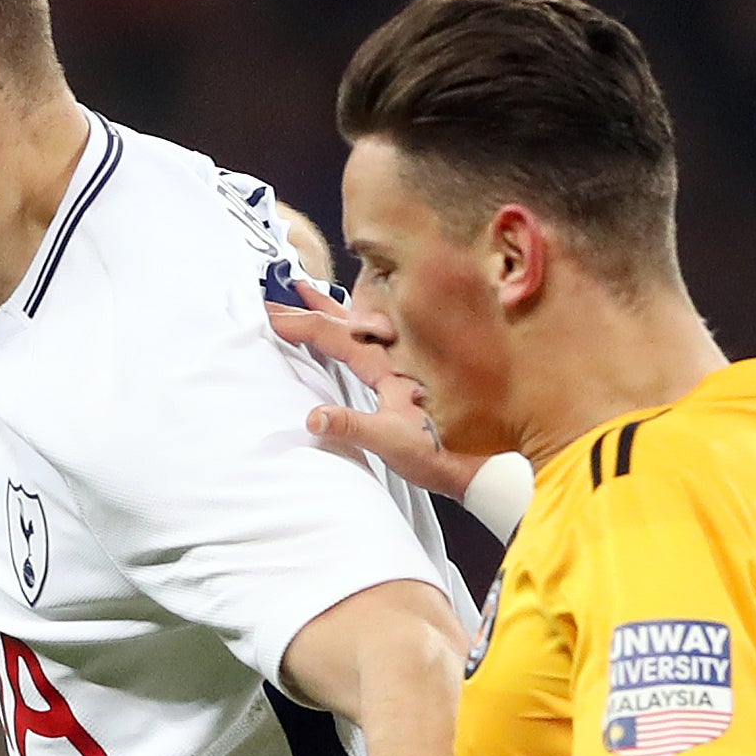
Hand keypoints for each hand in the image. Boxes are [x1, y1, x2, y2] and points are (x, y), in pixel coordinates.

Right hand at [273, 277, 479, 499]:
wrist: (483, 464)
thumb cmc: (444, 454)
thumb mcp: (394, 442)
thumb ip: (353, 425)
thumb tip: (313, 417)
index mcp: (390, 366)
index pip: (337, 336)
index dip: (304, 325)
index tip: (272, 317)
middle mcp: (397, 359)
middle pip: (348, 323)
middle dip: (314, 307)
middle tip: (285, 291)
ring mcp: (403, 368)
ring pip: (362, 328)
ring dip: (334, 310)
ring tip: (311, 291)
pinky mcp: (406, 383)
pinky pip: (374, 345)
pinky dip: (355, 331)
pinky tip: (350, 329)